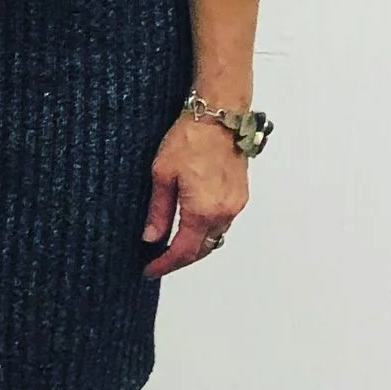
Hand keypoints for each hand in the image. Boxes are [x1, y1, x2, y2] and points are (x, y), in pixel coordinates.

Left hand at [142, 110, 249, 277]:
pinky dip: (207, 231)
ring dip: (195, 246)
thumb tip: (151, 238)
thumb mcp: (162, 175)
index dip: (165, 264)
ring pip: (214, 238)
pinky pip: (223, 224)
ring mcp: (236, 206)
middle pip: (201, 250)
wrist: (219, 119)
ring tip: (171, 247)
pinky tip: (192, 226)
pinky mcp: (241, 196)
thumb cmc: (188, 140)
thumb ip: (158, 211)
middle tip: (158, 262)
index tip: (149, 270)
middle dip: (180, 260)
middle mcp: (224, 214)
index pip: (183, 251)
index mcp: (202, 211)